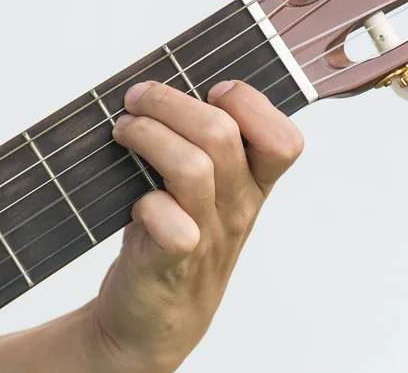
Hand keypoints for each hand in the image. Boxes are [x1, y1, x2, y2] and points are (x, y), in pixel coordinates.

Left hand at [84, 80, 303, 371]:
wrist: (156, 317)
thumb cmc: (177, 238)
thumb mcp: (205, 194)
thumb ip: (200, 147)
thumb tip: (162, 89)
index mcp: (253, 186)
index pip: (283, 140)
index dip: (250, 103)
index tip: (212, 90)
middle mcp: (238, 208)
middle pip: (221, 135)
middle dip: (170, 103)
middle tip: (137, 99)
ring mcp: (209, 236)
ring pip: (192, 168)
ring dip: (148, 136)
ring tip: (123, 130)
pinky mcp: (173, 261)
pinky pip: (170, 222)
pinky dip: (146, 201)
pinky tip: (133, 198)